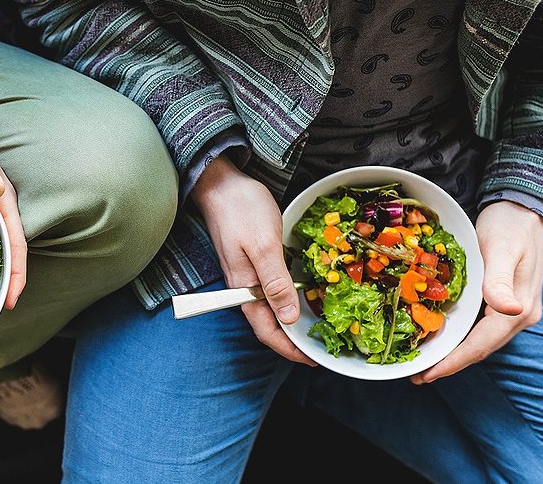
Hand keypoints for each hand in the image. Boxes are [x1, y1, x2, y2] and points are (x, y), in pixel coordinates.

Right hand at [192, 157, 314, 364]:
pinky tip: (303, 294)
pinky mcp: (253, 261)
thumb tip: (289, 319)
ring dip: (292, 320)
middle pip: (269, 324)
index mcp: (245, 289)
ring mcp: (247, 274)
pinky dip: (289, 298)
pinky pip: (272, 290)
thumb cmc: (241, 210)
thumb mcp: (263, 246)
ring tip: (317, 325)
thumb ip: (275, 283)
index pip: (267, 331)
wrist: (220, 183)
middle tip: (322, 346)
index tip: (314, 359)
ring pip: (271, 308)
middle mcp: (244, 287)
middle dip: (293, 340)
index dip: (290, 349)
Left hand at [411, 201, 542, 383]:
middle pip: (479, 348)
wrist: (528, 208)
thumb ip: (499, 280)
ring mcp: (513, 309)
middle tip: (415, 373)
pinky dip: (459, 335)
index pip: (480, 345)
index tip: (425, 374)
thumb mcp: (502, 249)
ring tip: (423, 360)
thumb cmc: (512, 225)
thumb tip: (510, 310)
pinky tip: (440, 335)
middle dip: (448, 363)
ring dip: (452, 352)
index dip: (452, 362)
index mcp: (518, 308)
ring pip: (479, 340)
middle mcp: (519, 315)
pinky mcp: (504, 301)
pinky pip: (479, 326)